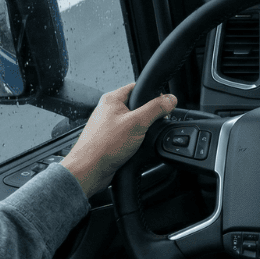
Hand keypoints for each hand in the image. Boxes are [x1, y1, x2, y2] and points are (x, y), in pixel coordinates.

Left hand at [61, 83, 176, 196]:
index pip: (137, 87)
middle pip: (138, 106)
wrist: (89, 171)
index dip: (153, 94)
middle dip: (149, 116)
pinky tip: (136, 147)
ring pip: (134, 122)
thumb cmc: (103, 146)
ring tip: (141, 138)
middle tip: (151, 125)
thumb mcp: (137, 123)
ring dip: (142, 130)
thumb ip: (156, 109)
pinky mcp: (111, 139)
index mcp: (112, 99)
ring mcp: (109, 125)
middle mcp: (109, 110)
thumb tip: (170, 99)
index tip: (164, 104)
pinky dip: (136, 140)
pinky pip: (129, 135)